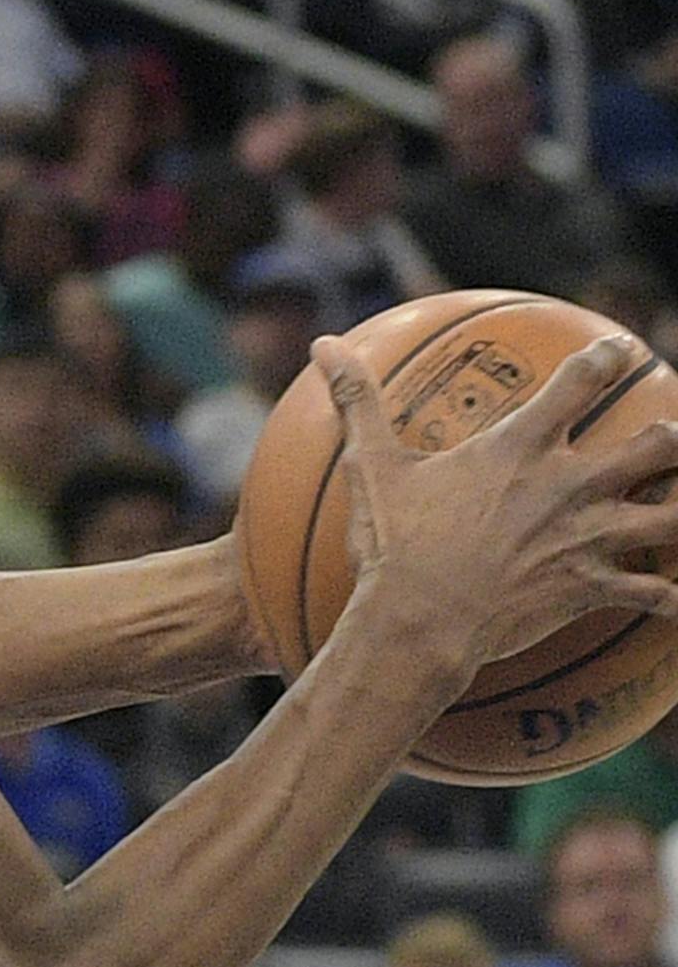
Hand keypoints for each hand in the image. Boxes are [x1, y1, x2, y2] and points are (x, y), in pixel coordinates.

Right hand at [318, 333, 677, 678]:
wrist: (418, 623)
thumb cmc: (393, 546)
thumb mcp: (371, 467)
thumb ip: (357, 401)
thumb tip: (323, 344)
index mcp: (522, 448)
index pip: (583, 380)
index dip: (609, 357)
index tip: (620, 350)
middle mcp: (570, 485)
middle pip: (656, 444)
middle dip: (671, 439)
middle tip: (669, 437)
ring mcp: (588, 538)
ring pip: (673, 515)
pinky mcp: (591, 588)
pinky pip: (655, 594)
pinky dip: (668, 597)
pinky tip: (673, 603)